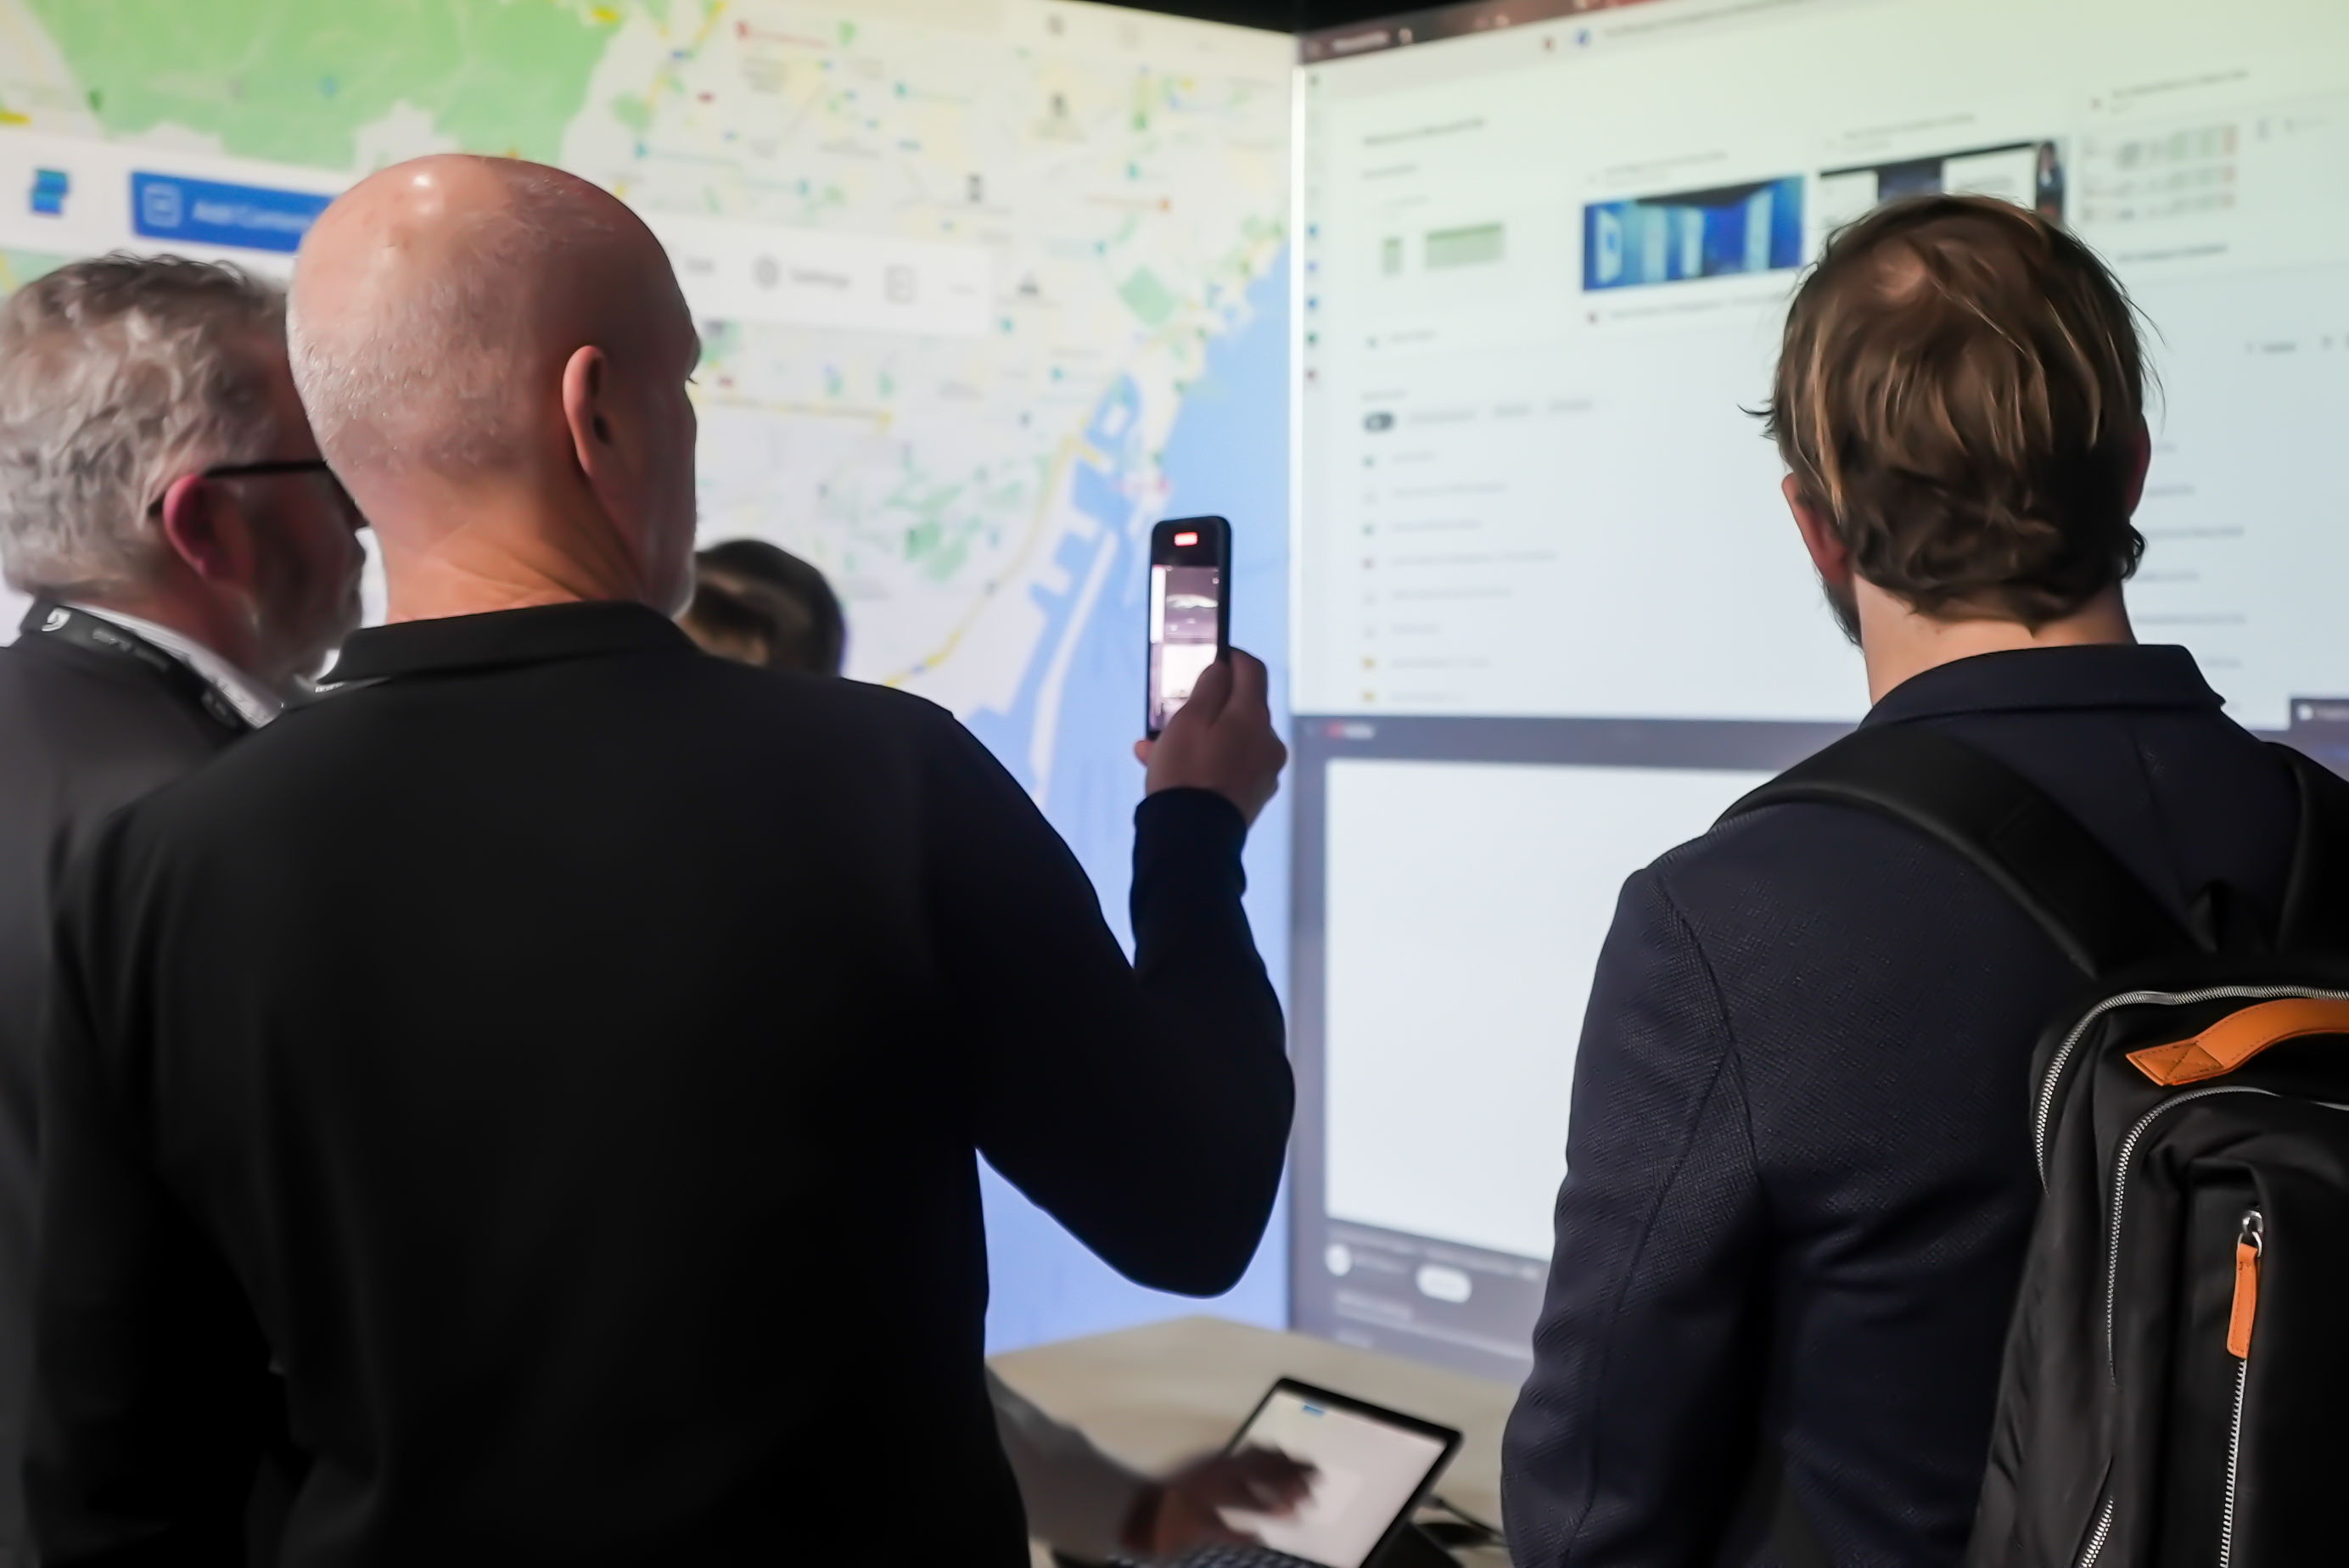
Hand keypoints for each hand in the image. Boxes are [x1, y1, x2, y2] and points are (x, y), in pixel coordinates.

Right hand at [1122, 1445, 1318, 1558]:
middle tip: (1315, 1485)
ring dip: (1270, 1501)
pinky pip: (1220, 1528)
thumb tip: (1269, 1452)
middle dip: (1288, 1476)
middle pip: (1255, 1471)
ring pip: (1240, 1496)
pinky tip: (1258, 1540)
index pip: (1258, 1453)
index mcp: (1217, 1461)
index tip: (1309, 1465)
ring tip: (1297, 1508)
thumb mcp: (1208, 1469)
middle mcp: (1210, 1473)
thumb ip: (1235, 1463)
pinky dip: (1241, 1535)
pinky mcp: (1191, 1522)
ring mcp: (1199, 1497)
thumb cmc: (1177, 1494)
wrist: (1139, 1512)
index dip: (1287, 1459)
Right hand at [1132, 650, 1287, 825]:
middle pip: (1242, 708)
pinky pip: (1230, 766)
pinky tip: (1170, 769)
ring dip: (1200, 736)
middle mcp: (1268, 742)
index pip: (1252, 670)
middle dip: (1208, 704)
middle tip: (1176, 708)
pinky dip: (1206, 761)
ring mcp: (1264, 771)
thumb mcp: (1188, 720)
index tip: (1214, 655)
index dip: (1232, 657)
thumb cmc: (1186, 774)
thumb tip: (1223, 670)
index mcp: (1254, 717)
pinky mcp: (1254, 795)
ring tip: (1158, 747)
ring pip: (1231, 740)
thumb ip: (1209, 688)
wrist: (1193, 839)